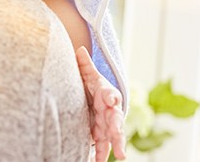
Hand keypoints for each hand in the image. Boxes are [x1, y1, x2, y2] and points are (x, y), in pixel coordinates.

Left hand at [76, 46, 125, 161]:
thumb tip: (79, 49)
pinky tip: (96, 161)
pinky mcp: (102, 136)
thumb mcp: (89, 76)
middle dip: (118, 128)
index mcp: (107, 95)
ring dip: (116, 146)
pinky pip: (103, 147)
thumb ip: (84, 65)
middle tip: (118, 134)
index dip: (110, 96)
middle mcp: (111, 112)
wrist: (97, 100)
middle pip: (116, 120)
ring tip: (120, 156)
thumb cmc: (94, 87)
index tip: (110, 98)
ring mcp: (108, 125)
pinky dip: (101, 155)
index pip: (110, 94)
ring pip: (113, 137)